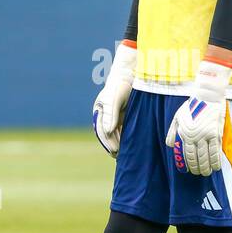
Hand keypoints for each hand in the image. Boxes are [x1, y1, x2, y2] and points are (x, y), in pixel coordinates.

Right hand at [92, 41, 136, 157]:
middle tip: (119, 156)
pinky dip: (124, 139)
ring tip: (124, 155)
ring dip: (118, 144)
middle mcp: (105, 116)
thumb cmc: (121, 86)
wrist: (131, 75)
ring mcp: (114, 117)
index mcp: (100, 112)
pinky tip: (129, 146)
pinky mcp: (123, 117)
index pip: (102, 131)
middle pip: (107, 135)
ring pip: (115, 134)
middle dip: (112, 146)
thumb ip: (111, 114)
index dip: (107, 142)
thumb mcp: (114, 99)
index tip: (114, 150)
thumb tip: (108, 131)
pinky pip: (122, 131)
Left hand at [165, 58, 231, 175]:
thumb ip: (173, 132)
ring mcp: (206, 135)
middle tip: (199, 173)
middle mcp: (194, 136)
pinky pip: (216, 151)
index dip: (187, 164)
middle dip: (197, 168)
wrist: (207, 96)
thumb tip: (171, 146)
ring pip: (206, 157)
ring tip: (207, 172)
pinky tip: (216, 167)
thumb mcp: (177, 117)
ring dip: (207, 167)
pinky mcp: (216, 133)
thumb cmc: (191, 107)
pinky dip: (216, 161)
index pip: (185, 154)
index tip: (188, 170)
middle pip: (196, 157)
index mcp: (184, 133)